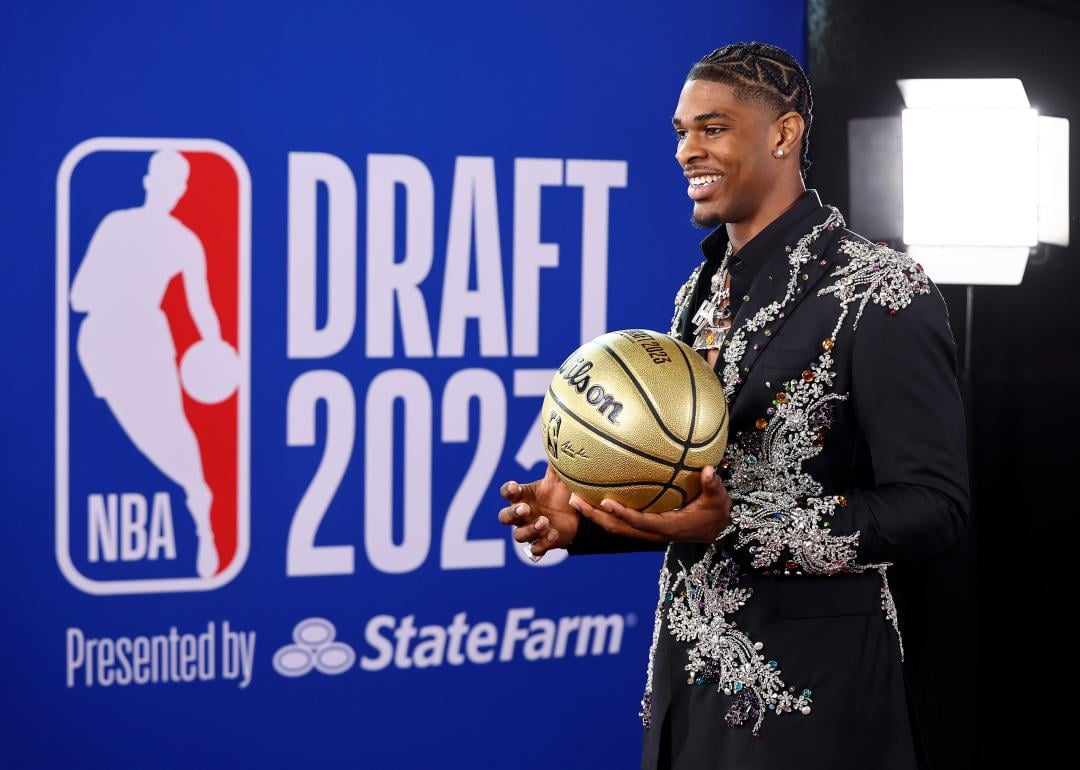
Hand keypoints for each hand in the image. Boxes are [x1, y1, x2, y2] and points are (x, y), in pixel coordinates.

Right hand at [497, 464, 579, 559]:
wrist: (578, 517)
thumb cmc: (561, 495)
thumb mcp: (559, 480)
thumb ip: (555, 465)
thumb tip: (556, 440)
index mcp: (524, 497)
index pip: (508, 493)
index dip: (508, 490)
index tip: (515, 486)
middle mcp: (523, 515)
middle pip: (504, 517)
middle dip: (513, 514)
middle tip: (526, 509)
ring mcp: (530, 530)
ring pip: (519, 535)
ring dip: (530, 529)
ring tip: (545, 522)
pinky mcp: (541, 544)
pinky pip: (534, 549)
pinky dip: (542, 544)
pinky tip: (554, 534)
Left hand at [569, 465, 731, 542]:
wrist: (716, 529)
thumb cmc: (715, 513)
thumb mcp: (718, 500)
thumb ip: (713, 486)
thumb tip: (708, 471)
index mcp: (667, 527)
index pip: (640, 522)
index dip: (622, 514)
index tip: (606, 502)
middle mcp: (652, 532)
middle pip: (618, 528)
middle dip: (595, 516)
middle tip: (575, 499)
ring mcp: (646, 531)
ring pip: (615, 527)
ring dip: (594, 515)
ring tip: (575, 499)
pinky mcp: (644, 527)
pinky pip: (620, 522)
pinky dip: (605, 513)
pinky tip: (593, 497)